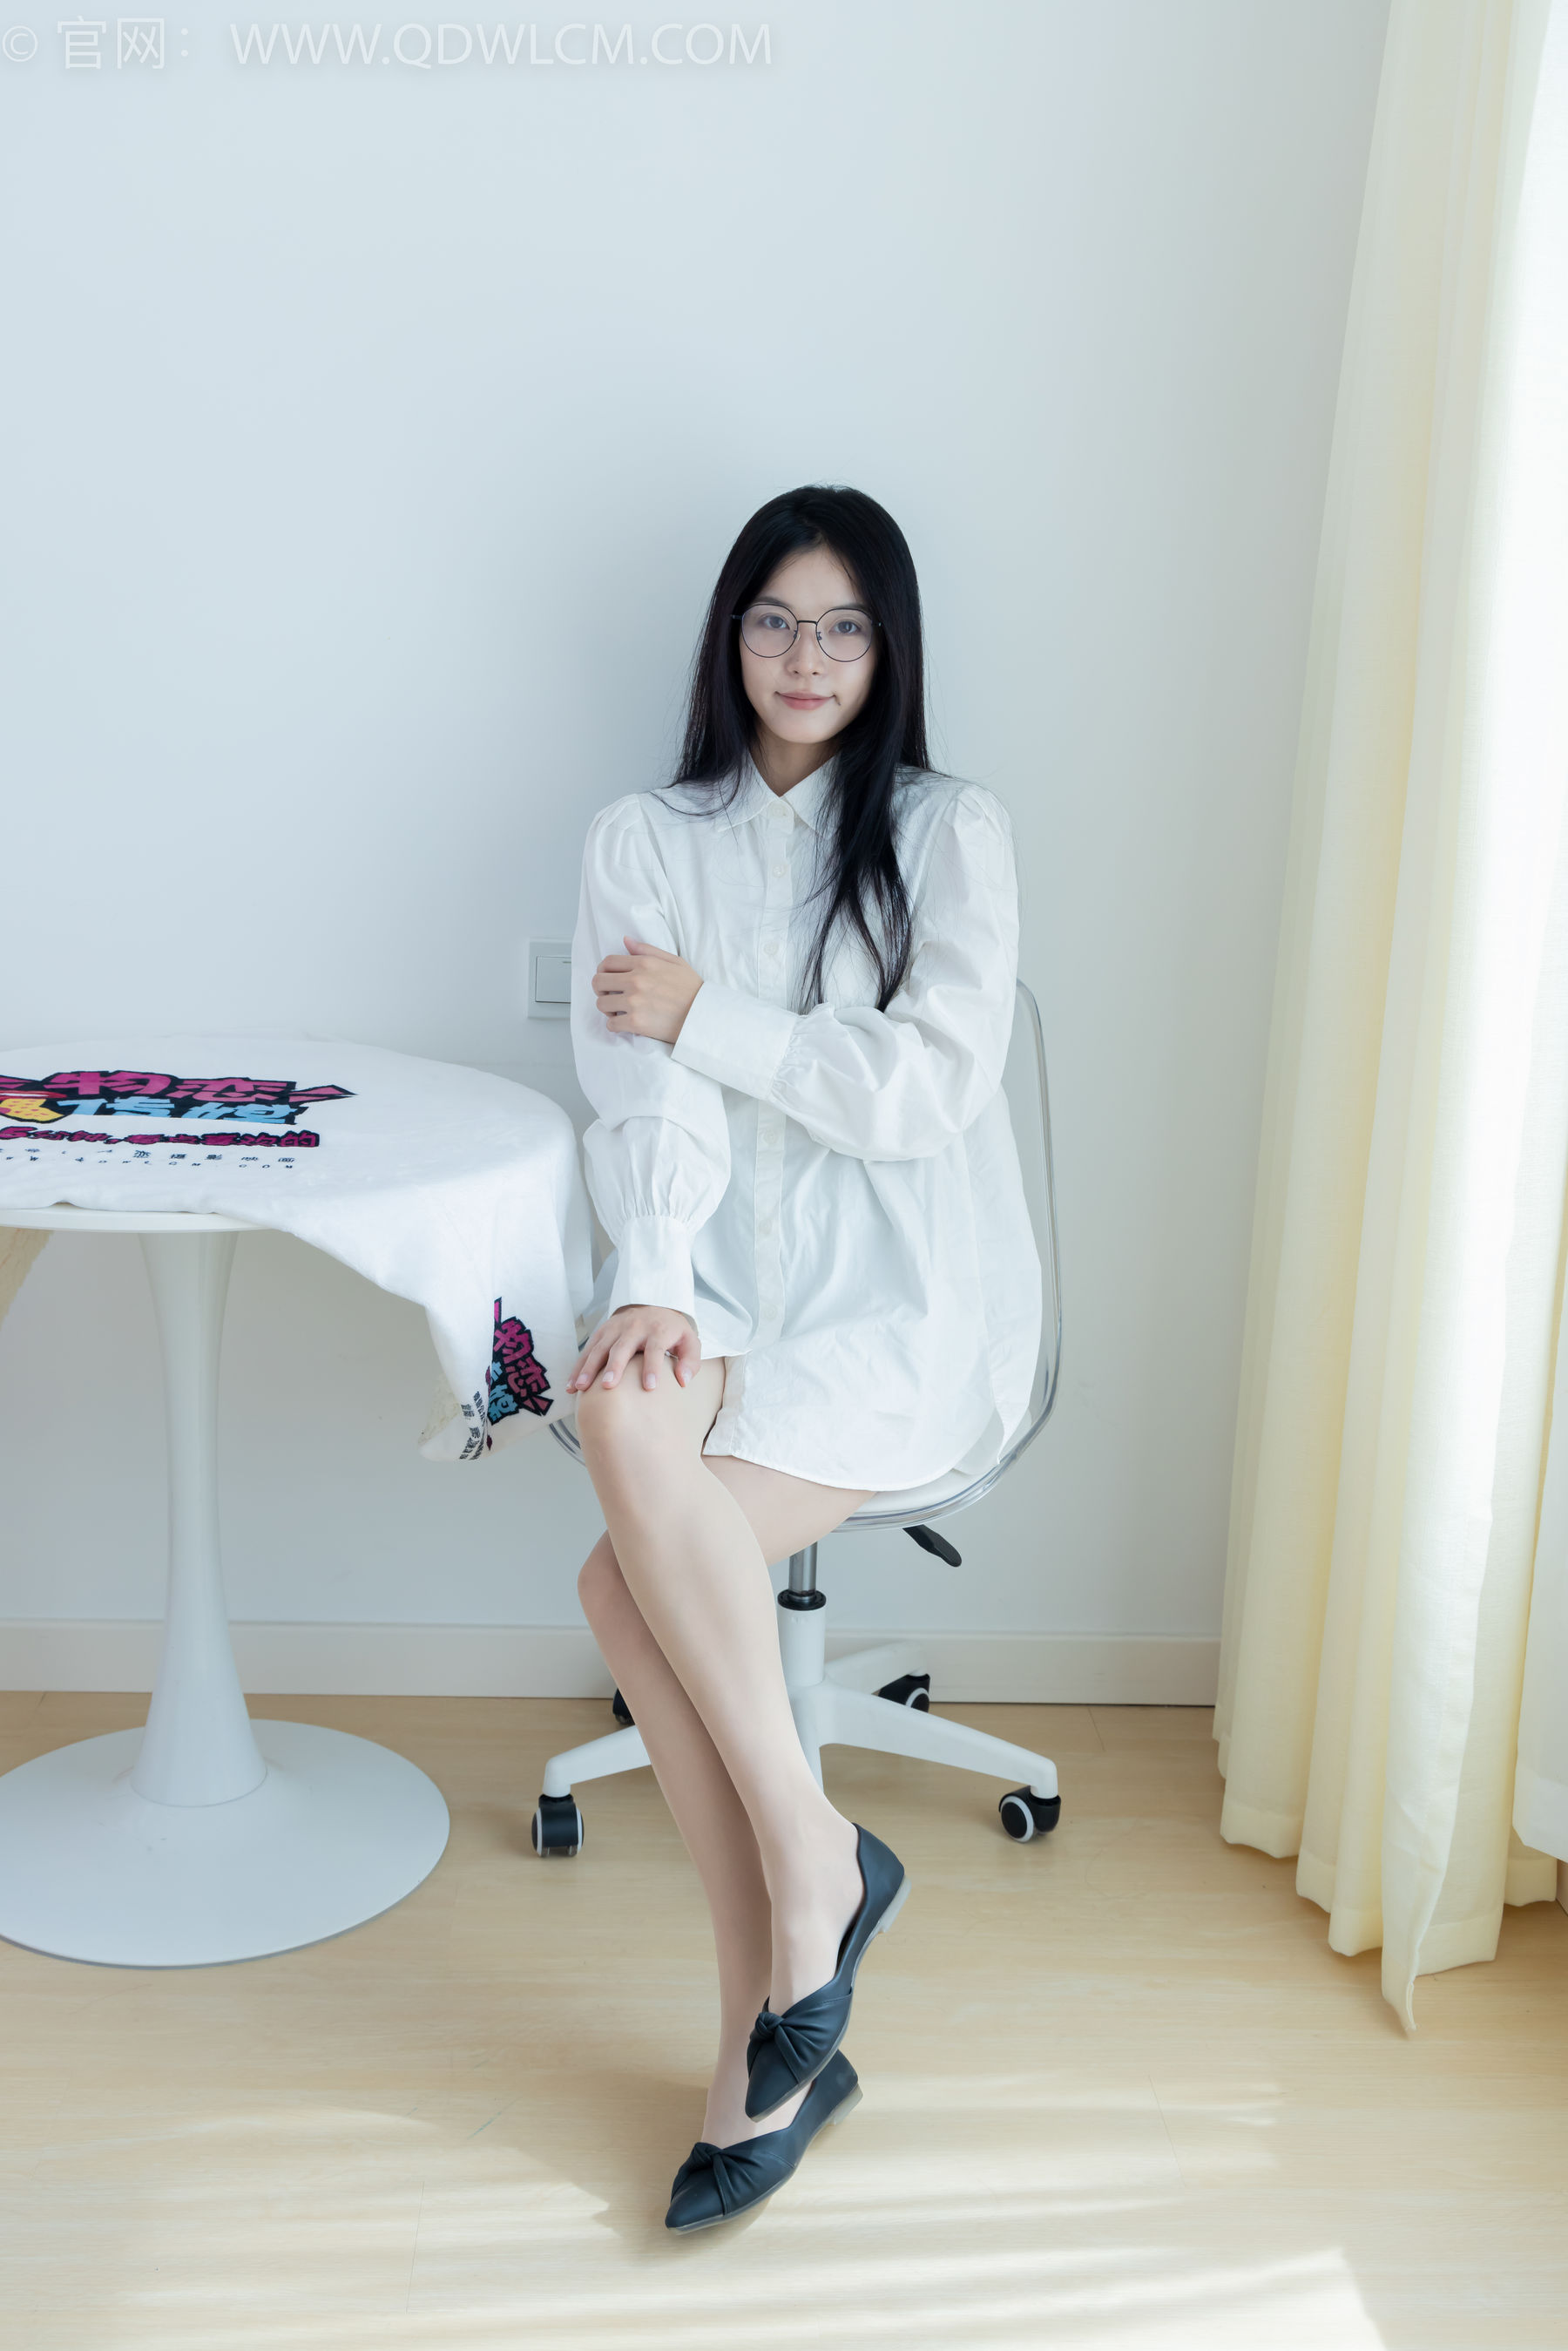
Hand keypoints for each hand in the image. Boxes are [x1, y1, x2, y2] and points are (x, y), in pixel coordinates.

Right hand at [566, 1303, 699, 1392]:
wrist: (654, 1305)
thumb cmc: (672, 1331)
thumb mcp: (689, 1341)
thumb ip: (690, 1361)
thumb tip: (683, 1381)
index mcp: (658, 1330)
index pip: (656, 1349)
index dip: (652, 1367)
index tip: (649, 1387)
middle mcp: (635, 1327)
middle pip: (623, 1347)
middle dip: (615, 1366)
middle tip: (608, 1386)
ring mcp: (616, 1328)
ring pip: (600, 1348)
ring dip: (590, 1367)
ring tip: (582, 1388)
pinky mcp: (602, 1331)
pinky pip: (588, 1349)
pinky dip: (579, 1366)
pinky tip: (572, 1385)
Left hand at [592, 937, 703, 1044]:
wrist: (703, 1015)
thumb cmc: (691, 989)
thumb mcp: (675, 962)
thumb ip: (647, 950)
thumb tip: (626, 940)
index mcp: (644, 964)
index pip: (607, 962)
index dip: (603, 971)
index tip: (608, 979)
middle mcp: (636, 980)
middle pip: (598, 982)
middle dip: (601, 990)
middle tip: (611, 996)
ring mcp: (634, 1002)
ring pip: (601, 1004)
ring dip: (607, 1009)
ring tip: (619, 1011)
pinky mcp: (636, 1022)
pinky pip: (611, 1024)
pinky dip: (615, 1025)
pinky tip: (625, 1023)